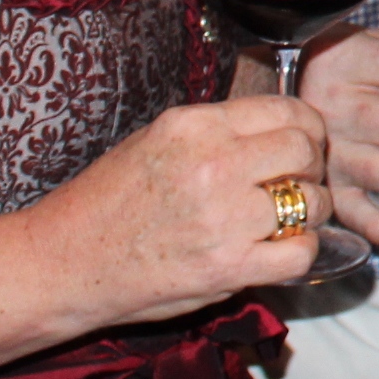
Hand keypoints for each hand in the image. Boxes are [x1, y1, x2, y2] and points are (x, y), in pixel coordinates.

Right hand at [44, 93, 333, 321]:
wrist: (64, 262)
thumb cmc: (107, 202)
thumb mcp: (157, 140)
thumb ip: (217, 133)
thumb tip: (277, 129)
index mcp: (195, 126)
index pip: (287, 111)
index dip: (308, 128)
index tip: (305, 143)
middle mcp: (213, 164)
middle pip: (306, 150)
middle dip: (314, 166)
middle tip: (301, 182)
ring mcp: (223, 218)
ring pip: (312, 202)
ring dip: (311, 212)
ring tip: (288, 220)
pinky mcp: (227, 268)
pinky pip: (300, 253)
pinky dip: (301, 253)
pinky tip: (279, 251)